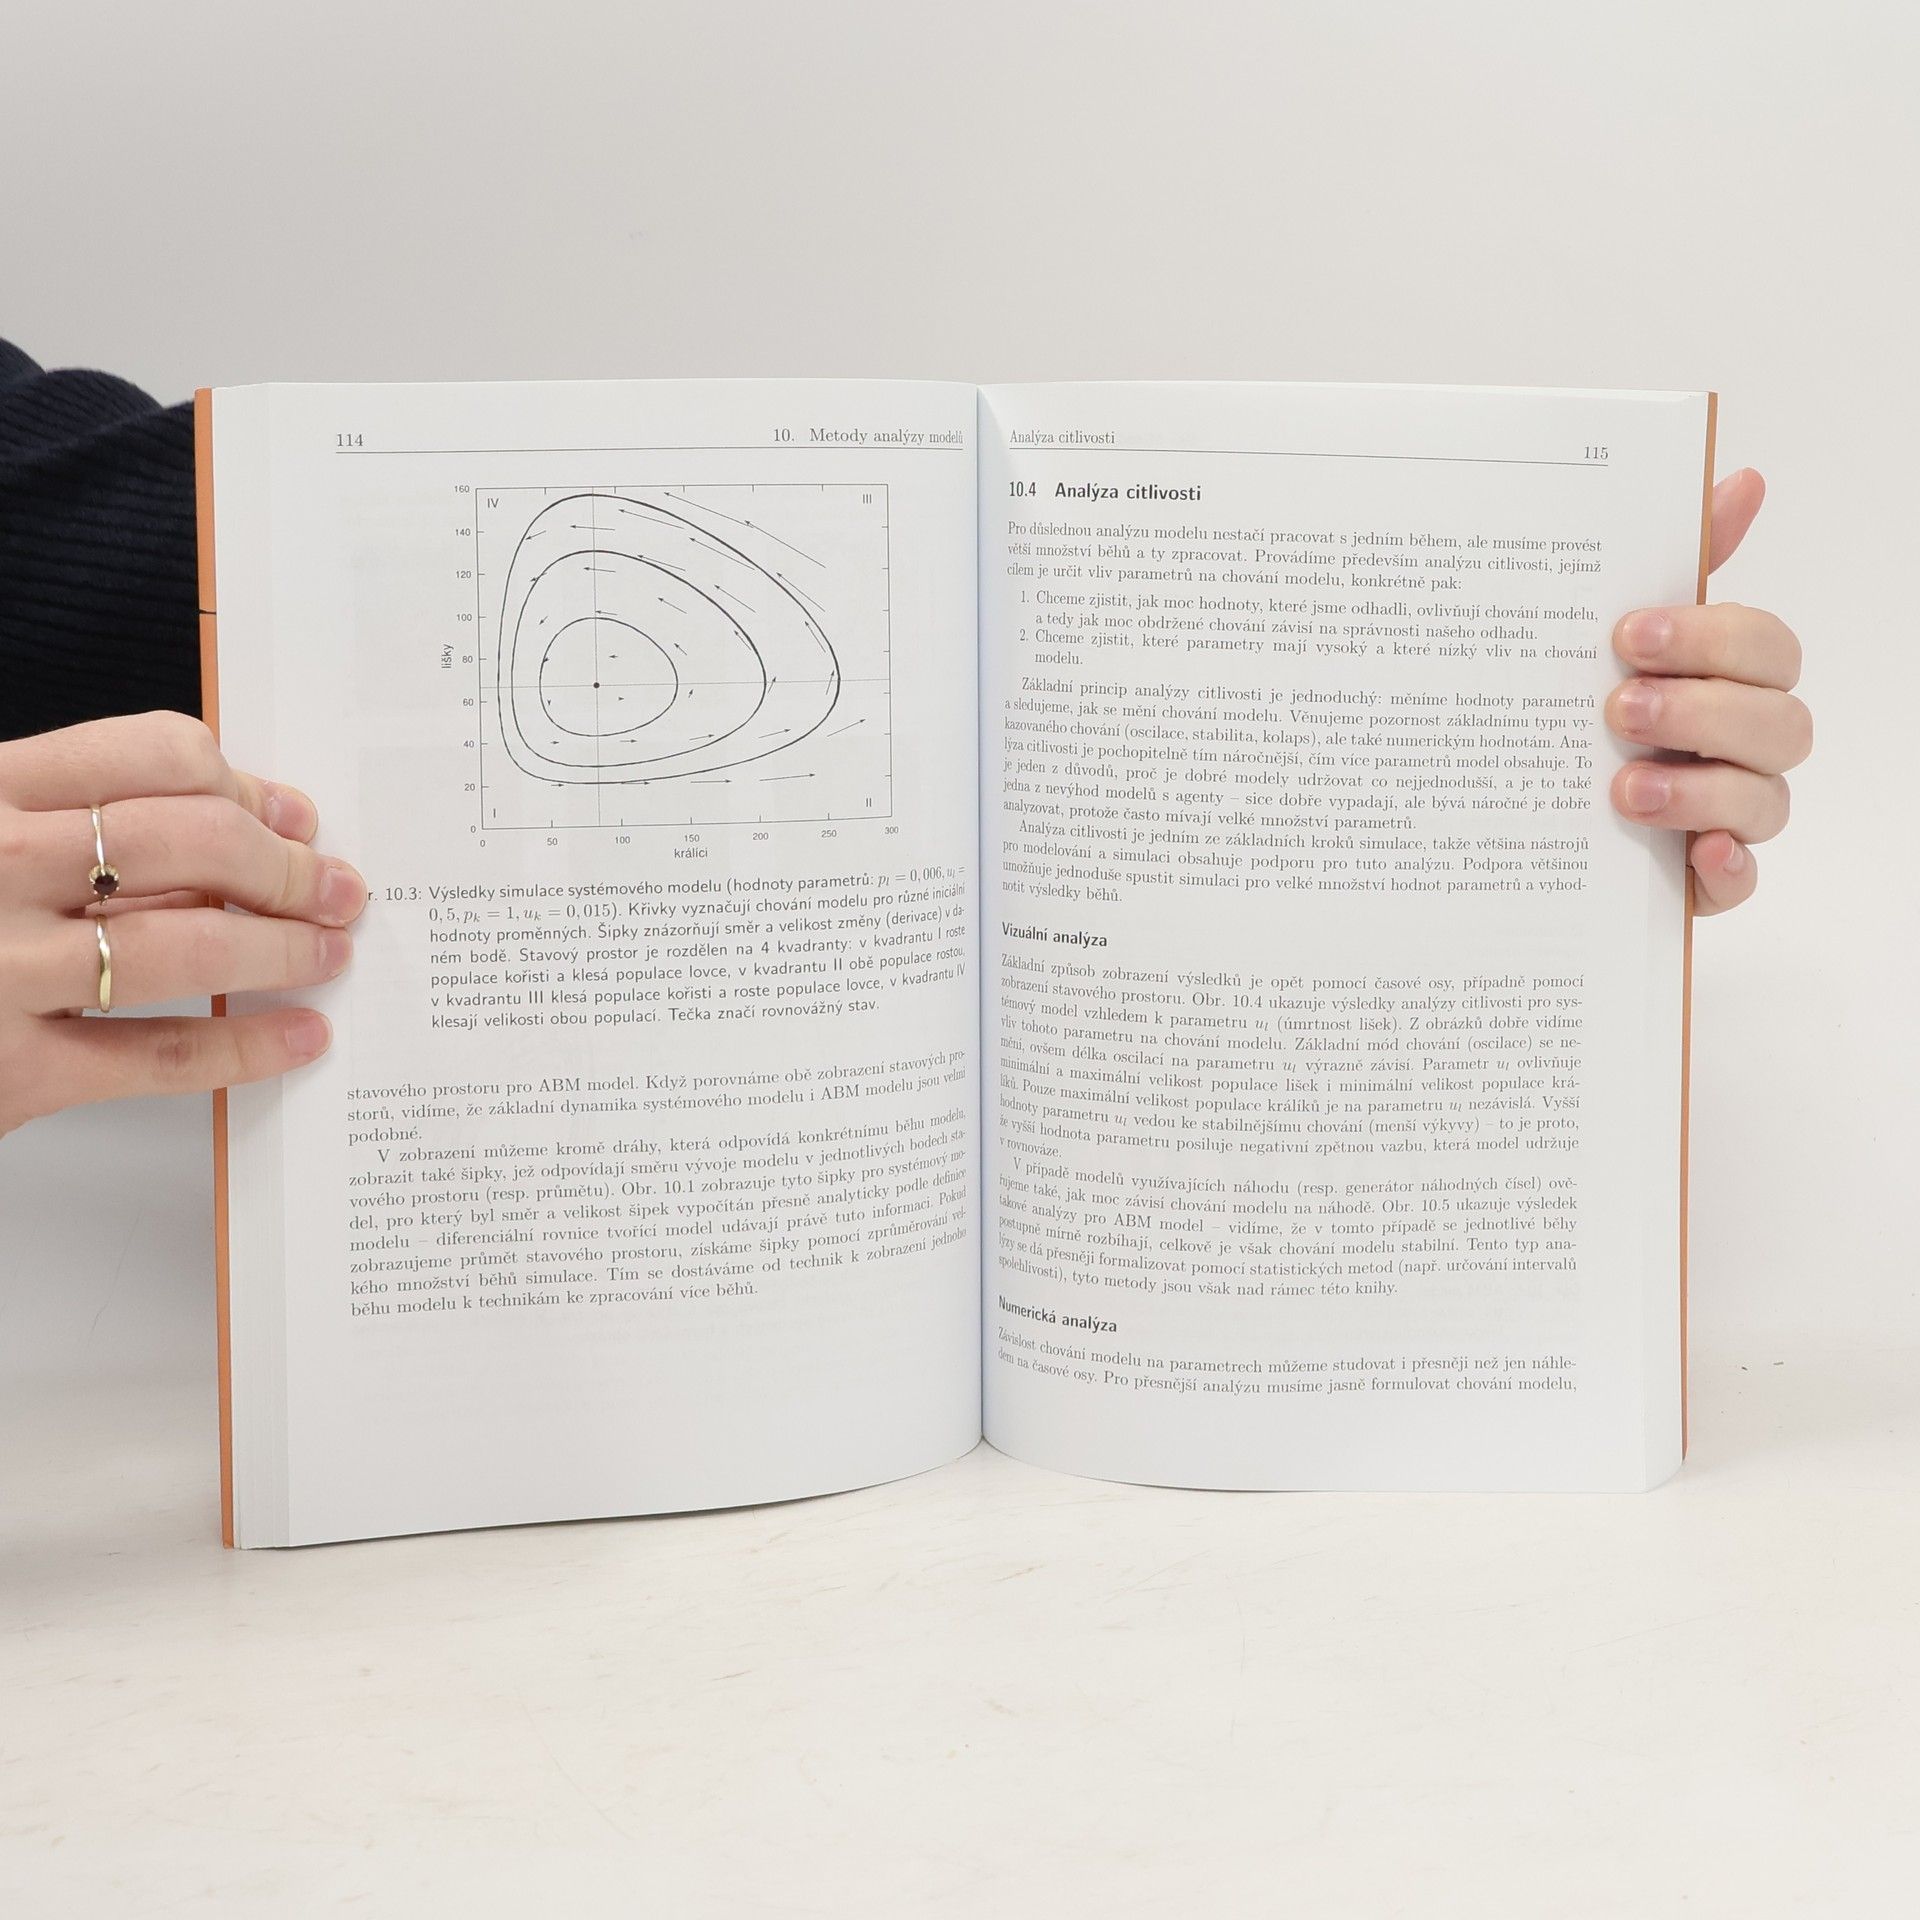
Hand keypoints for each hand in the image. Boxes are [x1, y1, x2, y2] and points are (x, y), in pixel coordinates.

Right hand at [0, 712, 364, 1137]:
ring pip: (182, 944)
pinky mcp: (9, 1072)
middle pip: (186, 842)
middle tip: (337, 889)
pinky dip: (243, 1046)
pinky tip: (300, 1036)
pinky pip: (154, 1056)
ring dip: (281, 948)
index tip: (293, 816)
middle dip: (285, 867)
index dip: (242, 785)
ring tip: (330, 953)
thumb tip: (238, 824)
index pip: (147, 753)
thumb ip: (70, 822)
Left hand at [1604, 469, 1808, 912]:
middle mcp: (1745, 745)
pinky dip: (1726, 870)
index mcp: (1731, 679)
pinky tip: (1694, 857)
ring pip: (1767, 802)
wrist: (1520, 810)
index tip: (1627, 636)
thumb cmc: (1587, 712)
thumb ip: (1677, 566)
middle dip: (1702, 712)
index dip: (1708, 638)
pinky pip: (1741, 883)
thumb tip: (1741, 478)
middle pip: (1780, 723)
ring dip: (1702, 790)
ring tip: (1624, 788)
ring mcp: (1733, 815)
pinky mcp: (1706, 880)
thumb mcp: (1612, 641)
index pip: (1765, 646)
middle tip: (1618, 710)